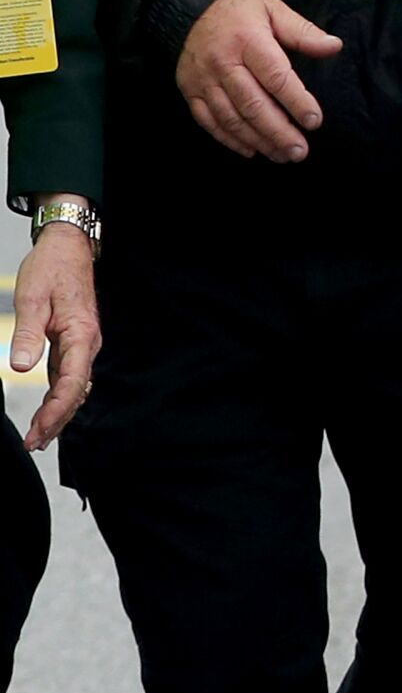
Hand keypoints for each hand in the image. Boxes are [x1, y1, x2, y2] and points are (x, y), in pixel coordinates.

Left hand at [12, 219, 98, 449]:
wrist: (68, 248)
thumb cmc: (52, 269)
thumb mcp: (31, 299)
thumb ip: (28, 335)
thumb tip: (23, 369)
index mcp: (81, 334)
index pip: (71, 383)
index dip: (55, 412)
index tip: (38, 432)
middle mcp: (88, 344)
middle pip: (76, 392)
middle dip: (56, 421)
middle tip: (33, 444)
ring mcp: (84, 345)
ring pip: (74, 388)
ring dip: (59, 413)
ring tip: (39, 436)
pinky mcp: (76, 343)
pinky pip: (70, 377)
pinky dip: (59, 397)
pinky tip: (48, 411)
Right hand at [175, 0, 342, 162]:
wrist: (189, 6)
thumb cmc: (240, 10)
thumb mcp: (273, 10)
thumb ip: (303, 32)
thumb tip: (334, 46)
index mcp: (248, 40)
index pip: (275, 76)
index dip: (296, 101)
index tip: (314, 121)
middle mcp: (222, 62)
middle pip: (252, 104)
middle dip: (278, 132)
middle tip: (300, 152)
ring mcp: (203, 78)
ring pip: (231, 117)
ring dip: (258, 140)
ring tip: (281, 155)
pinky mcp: (189, 90)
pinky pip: (208, 121)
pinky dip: (229, 139)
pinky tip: (251, 150)